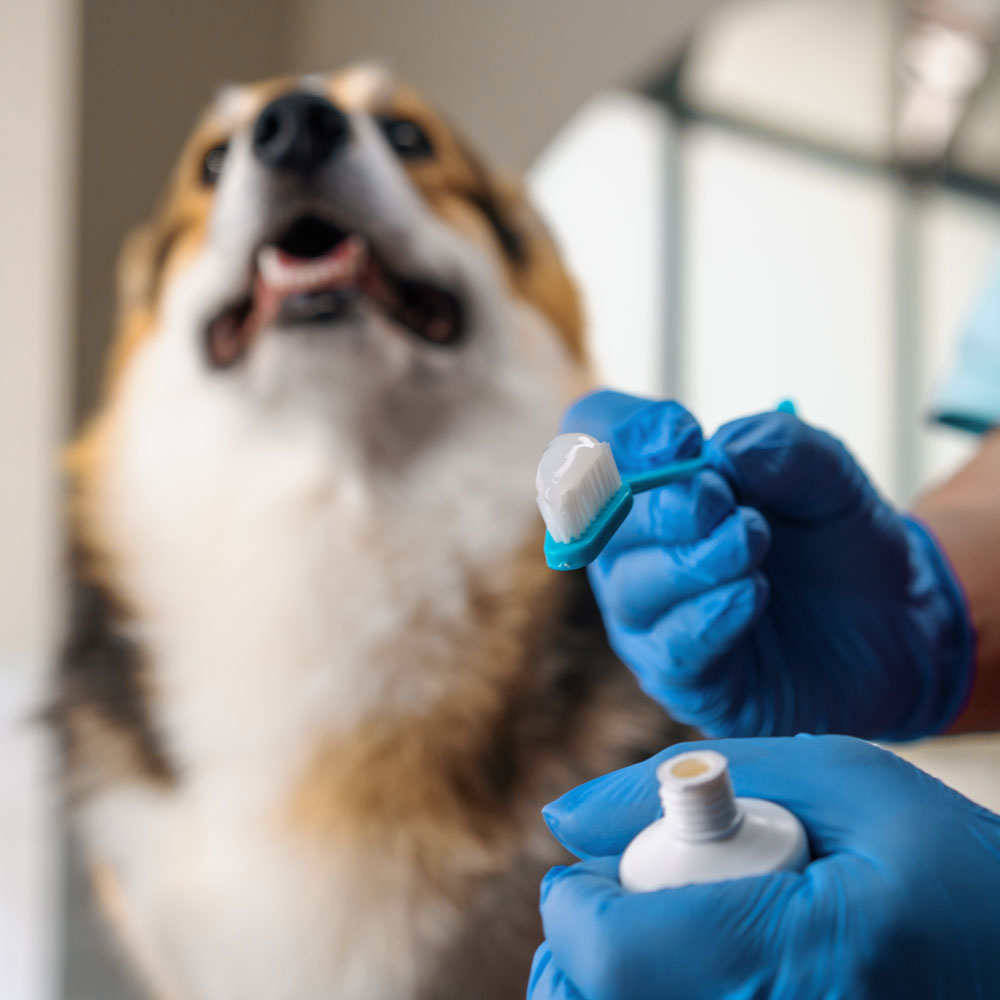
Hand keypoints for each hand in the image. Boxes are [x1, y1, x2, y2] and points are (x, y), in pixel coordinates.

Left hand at [530, 735, 999, 999]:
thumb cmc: (958, 866)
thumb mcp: (845, 781)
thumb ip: (690, 780)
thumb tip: (566, 816)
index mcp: (814, 956)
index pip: (617, 958)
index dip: (575, 907)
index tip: (589, 872)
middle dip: (582, 955)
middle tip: (625, 911)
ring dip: (610, 989)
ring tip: (665, 942)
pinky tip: (690, 980)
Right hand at [563, 390, 972, 739]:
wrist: (900, 622)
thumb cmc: (839, 538)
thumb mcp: (828, 472)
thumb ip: (780, 445)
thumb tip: (722, 451)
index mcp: (650, 485)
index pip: (590, 439)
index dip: (619, 432)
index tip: (684, 436)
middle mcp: (632, 550)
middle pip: (600, 520)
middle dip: (665, 505)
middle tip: (726, 500)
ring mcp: (651, 617)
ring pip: (632, 587)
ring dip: (694, 559)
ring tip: (754, 544)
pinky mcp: (684, 678)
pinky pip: (670, 649)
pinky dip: (708, 616)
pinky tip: (751, 594)